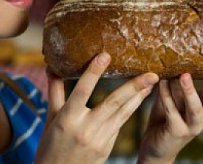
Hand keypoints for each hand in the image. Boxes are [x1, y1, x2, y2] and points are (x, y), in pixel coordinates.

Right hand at [35, 53, 158, 163]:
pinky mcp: (107, 147)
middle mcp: (85, 128)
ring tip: (152, 82)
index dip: (94, 72)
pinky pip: (121, 123)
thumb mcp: (51, 118)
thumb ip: (55, 92)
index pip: (82, 90)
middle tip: (151, 74)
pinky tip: (140, 98)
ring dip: (139, 97)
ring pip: (123, 113)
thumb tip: (53, 68)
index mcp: (68, 119)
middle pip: (113, 103)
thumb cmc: (50, 146)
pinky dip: (131, 109)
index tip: (105, 55)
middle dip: (134, 87)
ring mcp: (99, 139)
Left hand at [137, 60, 202, 163]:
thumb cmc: (171, 115)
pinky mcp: (177, 131)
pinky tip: (162, 83)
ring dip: (190, 92)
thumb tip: (187, 56)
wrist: (158, 146)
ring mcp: (193, 126)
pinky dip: (166, 97)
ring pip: (195, 109)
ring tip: (184, 75)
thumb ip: (186, 81)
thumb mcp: (180, 95)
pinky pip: (172, 113)